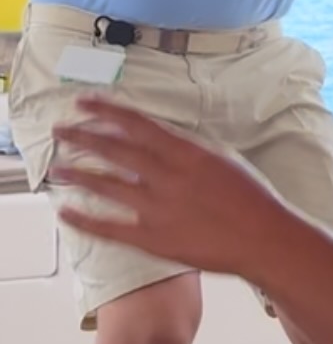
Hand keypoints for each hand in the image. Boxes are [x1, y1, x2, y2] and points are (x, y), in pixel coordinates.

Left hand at [52, 98, 285, 279]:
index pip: (136, 124)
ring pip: (107, 185)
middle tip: (61, 131)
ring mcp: (157, 208)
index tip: (84, 103)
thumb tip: (163, 139)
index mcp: (186, 153)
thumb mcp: (222, 160)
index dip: (106, 111)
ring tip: (57, 168)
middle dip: (83, 137)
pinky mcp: (153, 239)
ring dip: (78, 174)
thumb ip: (189, 151)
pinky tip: (66, 212)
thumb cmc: (251, 200)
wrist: (264, 240)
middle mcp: (167, 176)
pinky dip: (85, 220)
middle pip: (114, 150)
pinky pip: (111, 228)